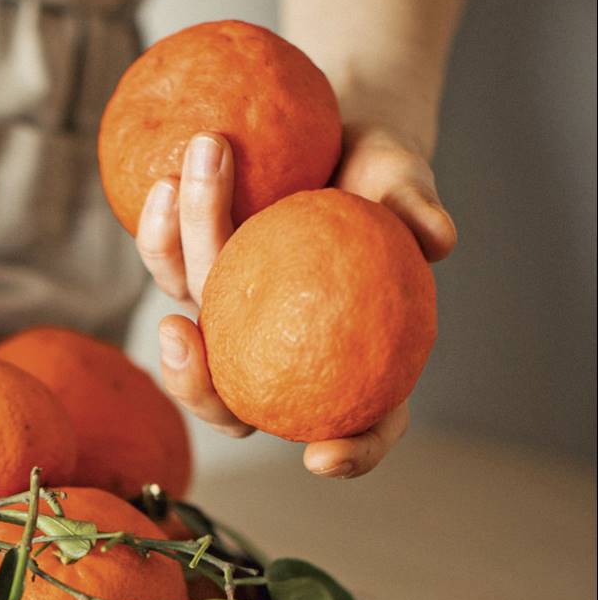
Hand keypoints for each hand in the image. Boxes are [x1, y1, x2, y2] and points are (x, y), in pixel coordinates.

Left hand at [135, 125, 455, 477]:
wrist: (333, 142)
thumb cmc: (378, 176)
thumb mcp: (402, 182)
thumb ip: (414, 205)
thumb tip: (438, 237)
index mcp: (353, 356)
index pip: (366, 425)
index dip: (350, 453)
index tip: (322, 457)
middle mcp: (284, 354)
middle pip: (235, 407)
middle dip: (197, 389)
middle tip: (181, 336)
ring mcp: (234, 322)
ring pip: (191, 324)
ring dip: (180, 256)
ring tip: (179, 195)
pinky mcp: (197, 276)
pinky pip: (169, 265)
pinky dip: (161, 231)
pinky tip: (164, 188)